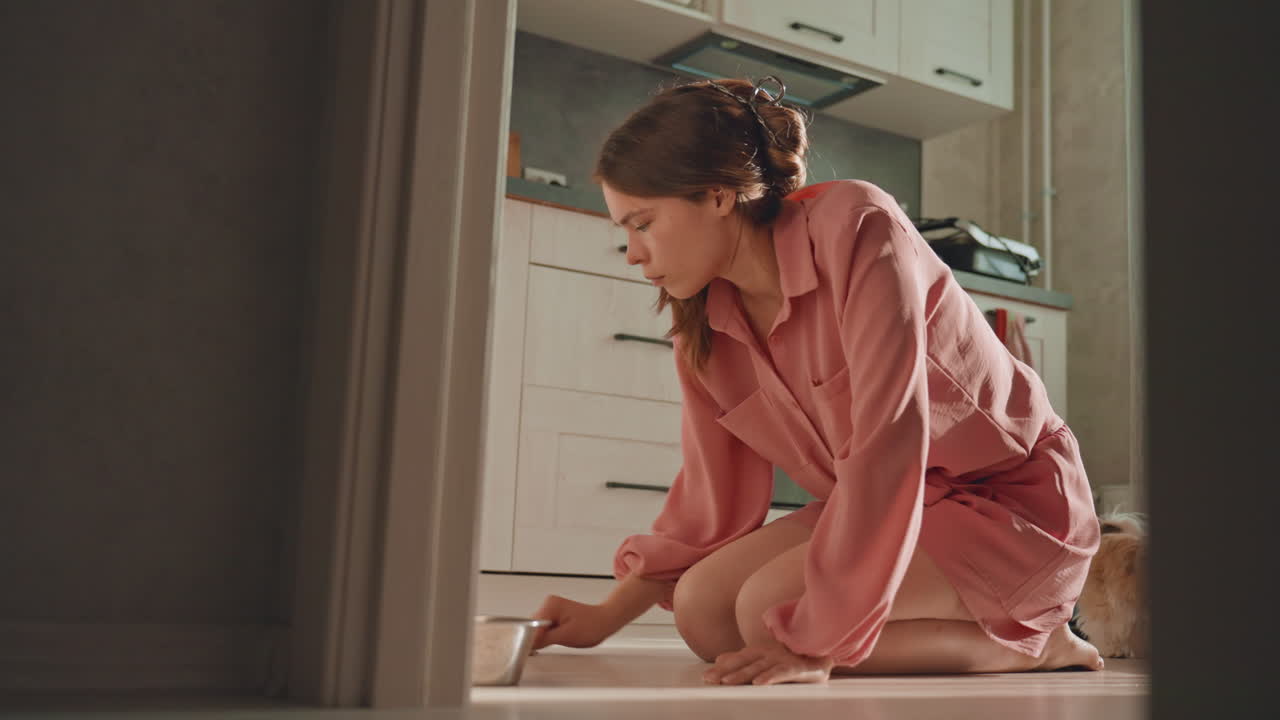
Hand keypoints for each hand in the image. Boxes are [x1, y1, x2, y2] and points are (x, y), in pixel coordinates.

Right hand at [529, 594, 620, 651]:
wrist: (604, 621)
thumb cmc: (592, 625)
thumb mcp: (565, 636)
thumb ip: (544, 640)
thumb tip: (528, 644)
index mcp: (550, 606)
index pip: (530, 625)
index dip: (530, 640)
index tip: (531, 650)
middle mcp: (548, 604)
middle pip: (532, 627)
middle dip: (537, 639)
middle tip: (549, 645)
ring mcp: (551, 608)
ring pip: (536, 628)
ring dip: (542, 638)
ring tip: (559, 639)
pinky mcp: (554, 614)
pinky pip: (543, 628)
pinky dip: (547, 636)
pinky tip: (557, 638)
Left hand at [702, 639, 834, 685]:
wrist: (823, 649)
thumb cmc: (792, 654)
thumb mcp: (765, 657)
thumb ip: (743, 659)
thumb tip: (720, 659)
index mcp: (760, 651)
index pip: (738, 660)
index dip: (722, 668)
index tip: (706, 677)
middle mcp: (768, 653)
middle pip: (744, 663)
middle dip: (726, 671)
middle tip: (710, 679)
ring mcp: (782, 659)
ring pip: (759, 668)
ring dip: (742, 674)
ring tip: (727, 682)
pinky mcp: (797, 667)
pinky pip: (781, 672)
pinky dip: (770, 677)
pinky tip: (759, 683)